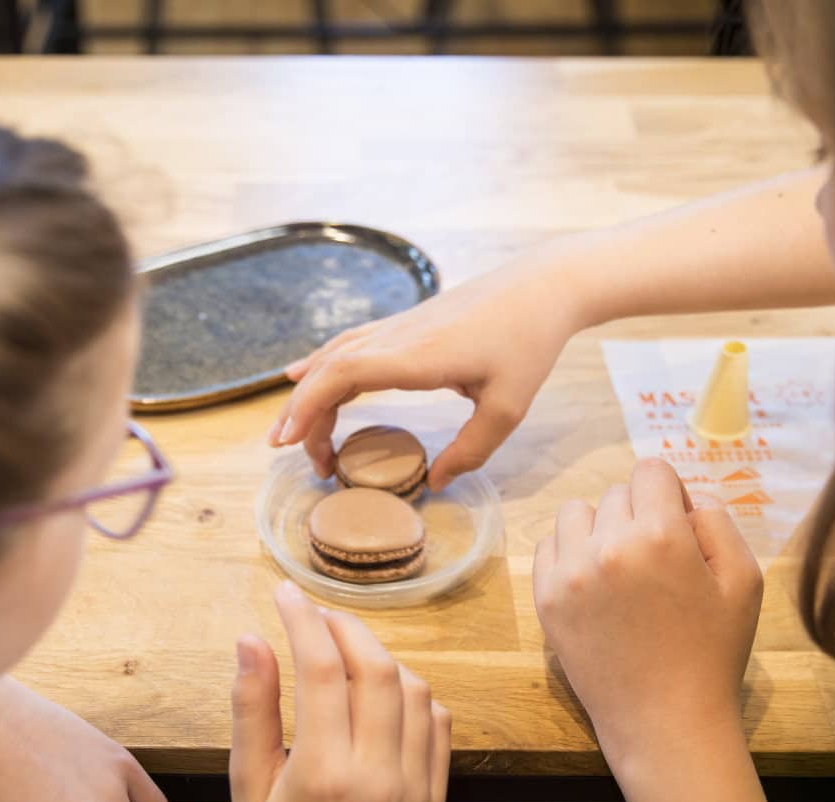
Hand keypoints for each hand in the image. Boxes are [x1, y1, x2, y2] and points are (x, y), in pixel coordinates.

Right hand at [231, 582, 449, 801]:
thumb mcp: (247, 786)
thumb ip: (250, 709)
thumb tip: (250, 639)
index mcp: (323, 775)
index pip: (322, 671)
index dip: (303, 621)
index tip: (285, 592)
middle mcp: (378, 777)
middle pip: (376, 669)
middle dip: (345, 628)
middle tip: (317, 614)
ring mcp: (415, 787)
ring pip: (414, 690)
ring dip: (381, 658)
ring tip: (345, 652)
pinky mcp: (435, 796)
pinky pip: (438, 723)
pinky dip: (413, 694)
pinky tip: (382, 691)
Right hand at [269, 247, 585, 490]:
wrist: (543, 286)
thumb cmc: (529, 342)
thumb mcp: (507, 408)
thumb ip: (470, 450)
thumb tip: (436, 482)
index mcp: (415, 356)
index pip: (342, 376)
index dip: (309, 407)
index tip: (292, 443)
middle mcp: (397, 337)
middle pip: (328, 370)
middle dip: (301, 411)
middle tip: (295, 456)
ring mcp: (398, 326)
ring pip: (335, 356)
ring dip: (308, 390)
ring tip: (291, 429)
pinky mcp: (406, 323)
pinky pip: (351, 345)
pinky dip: (323, 365)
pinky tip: (303, 375)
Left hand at [533, 459, 762, 772]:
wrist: (666, 722)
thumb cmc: (714, 653)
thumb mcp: (744, 580)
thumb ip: (717, 521)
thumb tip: (683, 500)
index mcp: (660, 536)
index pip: (652, 471)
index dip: (670, 495)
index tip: (678, 530)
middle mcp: (608, 546)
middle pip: (617, 494)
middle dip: (639, 516)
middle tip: (657, 563)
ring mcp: (570, 574)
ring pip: (577, 514)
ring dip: (600, 529)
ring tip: (621, 569)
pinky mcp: (546, 600)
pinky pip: (549, 546)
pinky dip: (571, 554)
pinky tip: (596, 585)